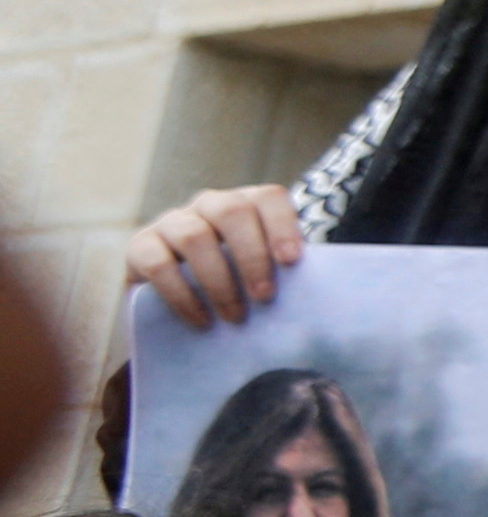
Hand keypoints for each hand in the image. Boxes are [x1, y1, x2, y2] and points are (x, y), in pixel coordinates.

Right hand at [122, 184, 304, 332]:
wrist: (177, 310)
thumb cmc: (236, 289)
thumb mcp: (260, 275)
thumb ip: (283, 273)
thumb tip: (319, 294)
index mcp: (247, 205)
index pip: (268, 197)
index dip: (282, 225)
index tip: (291, 261)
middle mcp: (209, 205)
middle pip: (231, 212)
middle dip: (252, 255)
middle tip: (264, 297)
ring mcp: (171, 222)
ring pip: (194, 236)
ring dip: (219, 279)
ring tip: (235, 316)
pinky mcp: (140, 246)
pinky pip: (159, 263)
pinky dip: (182, 294)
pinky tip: (201, 319)